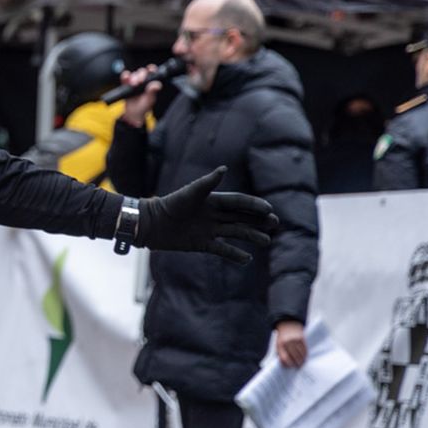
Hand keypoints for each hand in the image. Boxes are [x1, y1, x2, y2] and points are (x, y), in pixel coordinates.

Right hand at [117, 66, 161, 126]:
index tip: (150, 70)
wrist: (131, 114)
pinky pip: (125, 77)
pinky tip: (126, 78)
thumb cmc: (143, 107)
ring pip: (134, 74)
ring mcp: (134, 81)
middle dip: (140, 75)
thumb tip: (156, 85)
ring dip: (133, 77)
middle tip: (139, 82)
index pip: (152, 73)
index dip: (151, 69)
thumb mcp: (149, 101)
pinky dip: (125, 76)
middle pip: (142, 72)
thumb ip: (152, 92)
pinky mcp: (126, 84)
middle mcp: (143, 81)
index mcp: (151, 83)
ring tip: (132, 84)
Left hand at [134, 167, 278, 264]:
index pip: (238, 202)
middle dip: (258, 220)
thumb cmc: (170, 204)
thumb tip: (224, 169)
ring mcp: (209, 230)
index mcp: (213, 200)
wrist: (152, 224)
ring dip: (251, 236)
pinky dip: (234, 254)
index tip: (268, 209)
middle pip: (241, 217)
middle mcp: (214, 215)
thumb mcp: (190, 193)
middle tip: (275, 223)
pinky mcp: (202, 244)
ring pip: (235, 233)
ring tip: (266, 241)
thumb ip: (207, 183)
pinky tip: (247, 258)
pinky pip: (222, 249)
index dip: (253, 205)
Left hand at [274, 320, 306, 367]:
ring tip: (302, 364)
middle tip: (298, 367)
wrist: (288, 325)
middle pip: (294, 357)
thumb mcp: (278, 345)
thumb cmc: (282, 338)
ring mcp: (295, 340)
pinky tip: (305, 358)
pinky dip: (305, 355)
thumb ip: (280, 354)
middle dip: (296, 363)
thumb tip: (285, 365)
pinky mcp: (301, 338)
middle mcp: (287, 342)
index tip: (290, 367)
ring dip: (302, 360)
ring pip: (300, 354)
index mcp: (280, 345)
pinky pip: (304, 349)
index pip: (284, 358)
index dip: (288, 364)